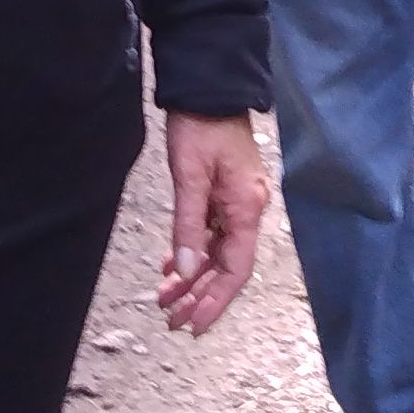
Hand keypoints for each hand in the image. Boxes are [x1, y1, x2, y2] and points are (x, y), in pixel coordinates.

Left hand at [153, 109, 268, 336]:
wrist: (207, 87)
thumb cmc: (200, 127)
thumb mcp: (189, 177)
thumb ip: (187, 227)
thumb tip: (184, 272)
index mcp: (247, 208)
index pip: (236, 269)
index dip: (216, 301)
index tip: (194, 325)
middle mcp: (248, 209)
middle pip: (227, 266)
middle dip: (200, 296)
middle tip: (172, 320)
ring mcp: (238, 201)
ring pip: (217, 252)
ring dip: (193, 277)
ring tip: (165, 298)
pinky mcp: (225, 193)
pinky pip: (211, 234)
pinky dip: (193, 252)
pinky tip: (172, 265)